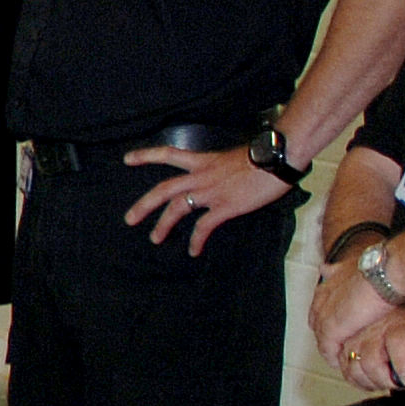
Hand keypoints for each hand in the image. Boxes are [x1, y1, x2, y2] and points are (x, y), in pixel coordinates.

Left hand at [123, 142, 290, 254]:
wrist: (277, 158)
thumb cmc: (262, 156)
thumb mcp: (232, 157)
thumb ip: (219, 168)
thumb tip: (220, 177)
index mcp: (203, 161)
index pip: (169, 154)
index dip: (147, 156)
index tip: (127, 160)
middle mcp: (201, 175)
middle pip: (164, 189)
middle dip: (144, 204)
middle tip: (129, 219)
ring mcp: (211, 191)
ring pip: (177, 208)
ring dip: (163, 224)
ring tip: (155, 238)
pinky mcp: (225, 206)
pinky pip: (204, 226)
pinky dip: (197, 240)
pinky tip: (193, 251)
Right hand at [322, 296, 404, 397]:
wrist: (379, 279)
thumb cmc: (401, 303)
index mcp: (396, 328)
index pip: (400, 351)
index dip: (404, 370)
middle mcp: (372, 332)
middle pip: (370, 364)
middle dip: (380, 381)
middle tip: (391, 386)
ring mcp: (354, 332)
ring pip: (350, 364)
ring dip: (361, 379)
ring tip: (373, 383)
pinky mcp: (340, 333)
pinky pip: (334, 356)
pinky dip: (343, 368)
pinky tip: (354, 373)